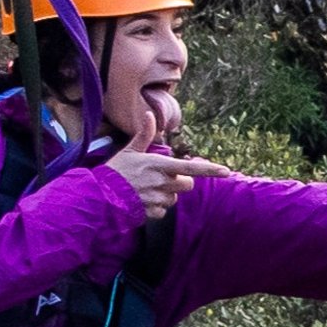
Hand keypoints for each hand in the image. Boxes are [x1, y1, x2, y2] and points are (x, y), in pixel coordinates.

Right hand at [106, 143, 228, 221]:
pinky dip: (156, 207)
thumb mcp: (129, 151)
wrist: (99, 195)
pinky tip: (142, 201)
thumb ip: (144, 135)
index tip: (226, 172)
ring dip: (166, 195)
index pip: (191, 168)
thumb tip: (149, 114)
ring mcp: (158, 198)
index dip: (210, 170)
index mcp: (159, 165)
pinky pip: (163, 211)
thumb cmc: (116, 171)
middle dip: (180, 182)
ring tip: (145, 190)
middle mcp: (162, 182)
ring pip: (174, 198)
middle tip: (162, 179)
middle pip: (187, 184)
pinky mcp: (154, 212)